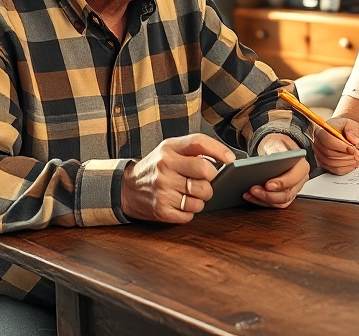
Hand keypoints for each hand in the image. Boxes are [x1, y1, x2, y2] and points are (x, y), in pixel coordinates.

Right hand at [121, 134, 235, 222]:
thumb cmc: (156, 167)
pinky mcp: (161, 210)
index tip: (231, 159)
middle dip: (212, 180)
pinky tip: (182, 203)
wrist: (128, 188)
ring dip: (202, 198)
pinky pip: (190, 214)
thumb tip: (227, 157)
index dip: (219, 150)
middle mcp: (165, 168)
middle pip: (206, 173)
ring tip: (191, 193)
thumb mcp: (170, 149)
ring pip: (201, 198)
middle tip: (205, 181)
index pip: (199, 143)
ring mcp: (162, 190)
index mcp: (168, 150)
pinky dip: (190, 211)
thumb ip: (194, 149)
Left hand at [244, 133, 309, 208]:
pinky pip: (274, 204)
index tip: (268, 185)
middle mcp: (299, 181)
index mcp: (301, 166)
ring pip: (280, 202)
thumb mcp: (276, 143)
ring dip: (263, 200)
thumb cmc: (278, 146)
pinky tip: (250, 196)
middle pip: (286, 194)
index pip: (294, 178)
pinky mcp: (284, 197)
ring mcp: (292, 191)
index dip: (281, 183)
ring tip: (250, 193)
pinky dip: (261, 202)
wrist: (278, 148)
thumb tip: (256, 160)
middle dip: (268, 194)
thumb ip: (271, 152)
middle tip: (254, 189)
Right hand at [312, 117, 358, 174]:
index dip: (340, 146)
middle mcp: (318, 143)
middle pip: (328, 153)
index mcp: (321, 130)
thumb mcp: (351, 125)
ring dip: (346, 163)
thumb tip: (352, 139)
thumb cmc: (347, 129)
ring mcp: (319, 154)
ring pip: (331, 163)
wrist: (349, 135)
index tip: (351, 149)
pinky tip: (352, 164)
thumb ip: (352, 131)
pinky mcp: (324, 164)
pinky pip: (333, 170)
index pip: (327, 140)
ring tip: (356, 159)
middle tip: (357, 155)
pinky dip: (345, 169)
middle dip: (345, 156)